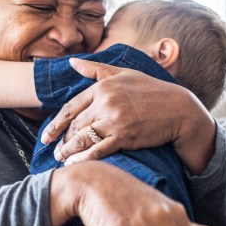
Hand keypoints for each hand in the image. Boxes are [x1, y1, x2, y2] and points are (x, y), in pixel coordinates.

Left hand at [40, 58, 216, 174]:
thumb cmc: (152, 90)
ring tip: (60, 158)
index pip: (71, 107)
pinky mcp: (125, 136)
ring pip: (82, 138)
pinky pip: (98, 150)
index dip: (56, 123)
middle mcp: (106, 102)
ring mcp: (115, 120)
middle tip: (54, 150)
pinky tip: (73, 164)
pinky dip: (83, 158)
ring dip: (68, 150)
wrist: (179, 109)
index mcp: (102, 87)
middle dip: (62, 139)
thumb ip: (95, 69)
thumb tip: (71, 62)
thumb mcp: (124, 73)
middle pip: (74, 125)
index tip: (46, 135)